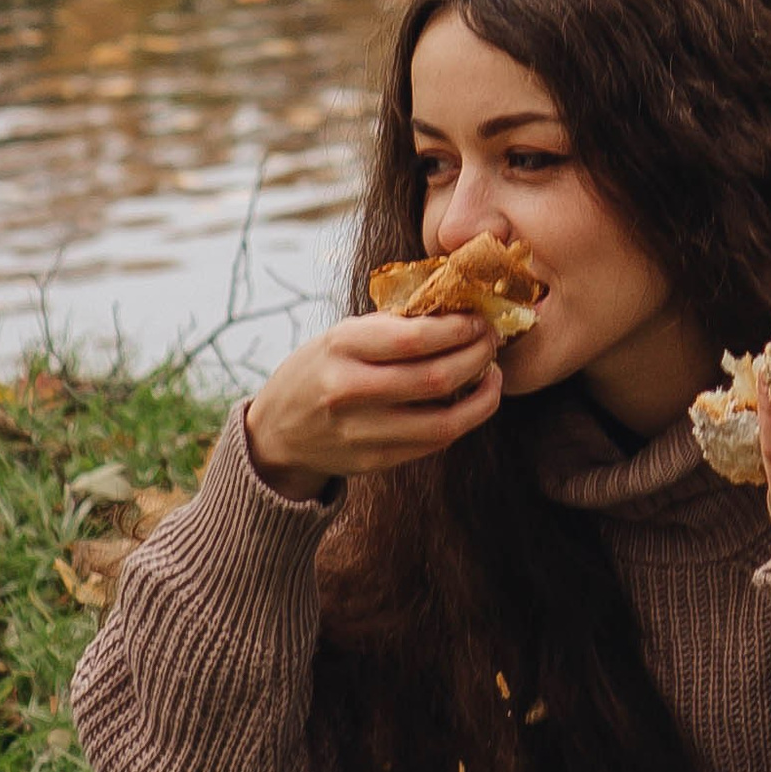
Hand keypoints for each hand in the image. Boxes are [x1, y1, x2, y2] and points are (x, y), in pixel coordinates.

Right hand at [244, 311, 501, 495]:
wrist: (277, 432)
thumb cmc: (319, 370)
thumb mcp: (342, 336)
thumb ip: (394, 325)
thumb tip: (459, 309)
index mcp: (340, 348)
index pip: (413, 338)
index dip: (458, 328)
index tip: (478, 319)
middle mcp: (348, 391)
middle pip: (435, 379)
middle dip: (477, 356)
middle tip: (492, 340)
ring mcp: (361, 432)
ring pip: (443, 421)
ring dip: (482, 395)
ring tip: (492, 372)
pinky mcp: (376, 461)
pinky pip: (434, 442)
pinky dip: (464, 419)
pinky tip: (473, 399)